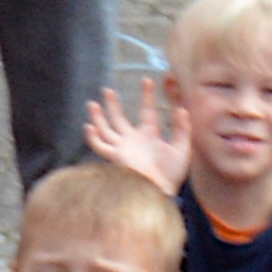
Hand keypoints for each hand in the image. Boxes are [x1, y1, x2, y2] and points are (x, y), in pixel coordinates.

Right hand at [80, 76, 190, 193]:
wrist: (160, 191)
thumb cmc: (171, 174)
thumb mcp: (182, 148)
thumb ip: (182, 129)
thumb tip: (182, 109)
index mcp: (149, 135)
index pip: (146, 111)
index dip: (146, 95)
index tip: (146, 80)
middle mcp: (132, 140)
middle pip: (118, 119)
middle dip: (112, 104)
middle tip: (106, 90)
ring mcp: (122, 148)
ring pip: (105, 129)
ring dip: (98, 117)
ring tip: (92, 104)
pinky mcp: (115, 157)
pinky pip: (100, 147)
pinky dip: (93, 138)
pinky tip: (89, 127)